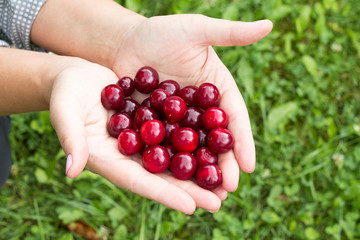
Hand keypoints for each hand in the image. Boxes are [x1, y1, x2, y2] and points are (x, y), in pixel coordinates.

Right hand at [50, 61, 225, 213]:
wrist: (79, 75)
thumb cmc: (66, 92)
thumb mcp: (65, 112)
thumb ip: (70, 138)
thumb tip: (72, 170)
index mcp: (110, 159)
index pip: (139, 181)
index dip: (164, 194)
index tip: (191, 207)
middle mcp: (131, 154)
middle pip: (163, 175)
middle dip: (190, 190)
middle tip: (218, 202)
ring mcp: (144, 137)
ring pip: (174, 156)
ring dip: (199, 168)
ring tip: (226, 181)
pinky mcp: (154, 119)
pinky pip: (177, 131)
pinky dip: (196, 139)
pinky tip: (218, 143)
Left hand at [110, 15, 271, 192]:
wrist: (123, 43)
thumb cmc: (161, 33)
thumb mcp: (196, 30)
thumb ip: (230, 33)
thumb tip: (270, 24)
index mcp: (216, 90)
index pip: (234, 118)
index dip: (242, 141)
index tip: (249, 165)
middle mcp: (200, 110)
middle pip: (215, 140)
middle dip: (222, 165)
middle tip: (228, 190)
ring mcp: (178, 122)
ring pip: (192, 151)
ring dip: (199, 173)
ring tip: (206, 198)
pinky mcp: (155, 128)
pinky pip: (165, 150)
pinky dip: (170, 166)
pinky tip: (172, 185)